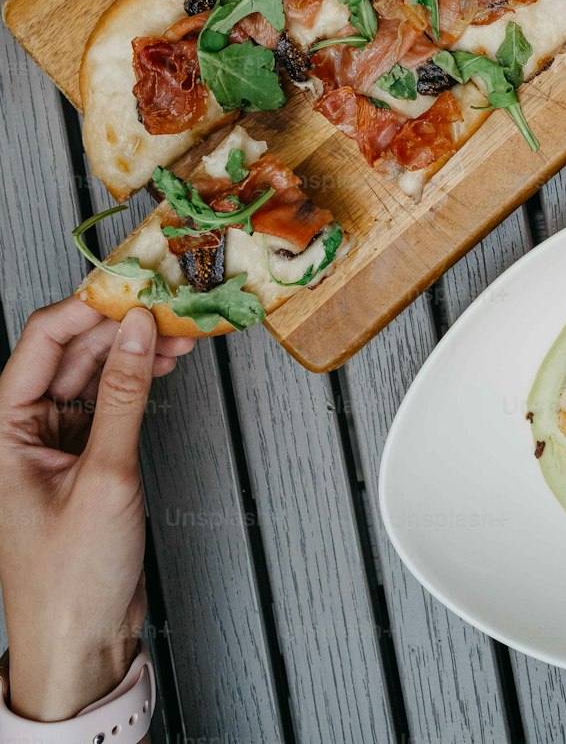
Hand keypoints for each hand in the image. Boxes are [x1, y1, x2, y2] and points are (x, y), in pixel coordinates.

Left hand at [0, 298, 194, 721]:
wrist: (80, 647)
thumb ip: (123, 395)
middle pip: (70, 352)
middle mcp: (21, 429)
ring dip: (134, 349)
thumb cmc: (71, 580)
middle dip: (119, 324)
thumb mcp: (105, 477)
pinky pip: (107, 401)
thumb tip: (136, 328)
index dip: (89, 307)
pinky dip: (137, 380)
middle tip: (170, 301)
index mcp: (2, 429)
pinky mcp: (82, 458)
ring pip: (92, 373)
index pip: (41, 341)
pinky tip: (166, 362)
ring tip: (180, 329)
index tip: (136, 285)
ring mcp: (51, 443)